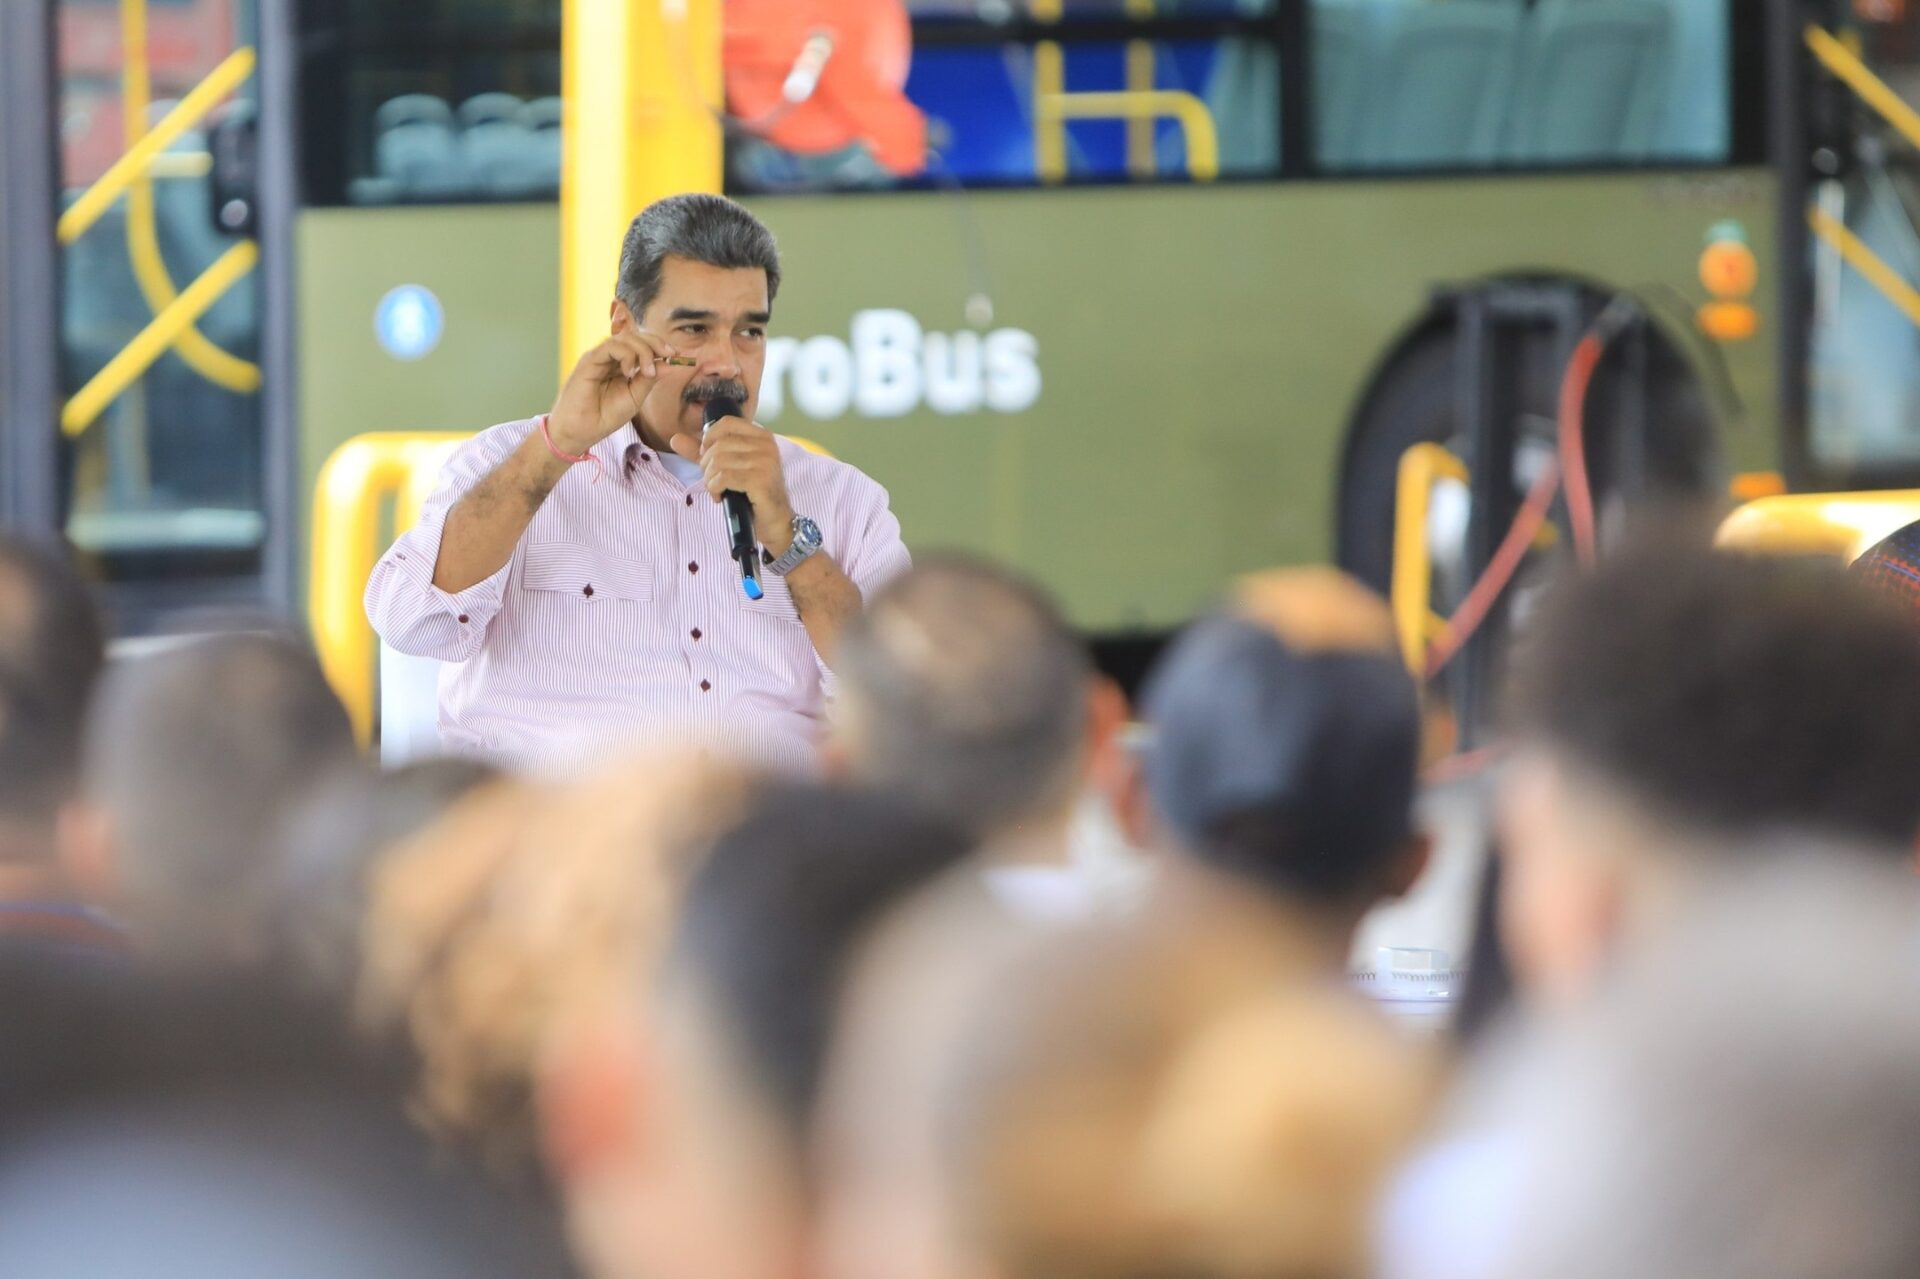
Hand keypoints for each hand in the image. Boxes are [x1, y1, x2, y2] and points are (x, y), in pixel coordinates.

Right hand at [548, 331, 679, 454]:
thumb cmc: (604, 416)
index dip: (660, 345)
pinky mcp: (589, 360)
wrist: (580, 431)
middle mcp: (610, 357)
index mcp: (622, 365)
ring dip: (643, 350)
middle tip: (670, 353)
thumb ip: (650, 379)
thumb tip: (670, 363)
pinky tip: (630, 372)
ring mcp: (599, 356)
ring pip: (624, 338)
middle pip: (635, 336)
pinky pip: (610, 346)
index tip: (677, 354)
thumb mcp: (635, 397)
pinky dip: (626, 355)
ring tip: (648, 372)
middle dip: (656, 342)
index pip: (643, 345)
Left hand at [671, 415, 795, 554]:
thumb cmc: (752, 494)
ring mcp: (765, 462)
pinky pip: (723, 477)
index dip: (709, 439)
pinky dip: (715, 488)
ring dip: (710, 479)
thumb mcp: (728, 467)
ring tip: (717, 490)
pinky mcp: (760, 480)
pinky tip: (720, 497)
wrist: (775, 521)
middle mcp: (766, 445)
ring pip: (718, 461)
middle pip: (718, 444)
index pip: (726, 423)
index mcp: (762, 436)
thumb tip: (674, 438)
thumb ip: (702, 452)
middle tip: (713, 481)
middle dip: (707, 465)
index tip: (708, 458)